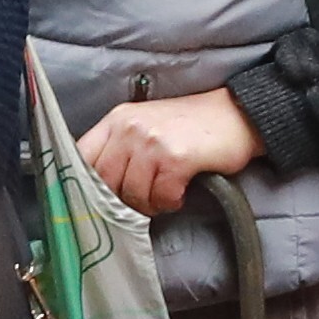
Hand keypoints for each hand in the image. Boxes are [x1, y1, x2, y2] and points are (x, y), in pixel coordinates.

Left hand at [78, 90, 263, 218]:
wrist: (237, 115)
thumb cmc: (191, 126)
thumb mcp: (146, 125)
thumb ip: (120, 146)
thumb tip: (100, 184)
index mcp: (117, 119)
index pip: (81, 156)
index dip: (85, 182)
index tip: (97, 197)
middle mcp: (130, 128)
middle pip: (105, 181)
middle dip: (122, 199)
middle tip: (140, 202)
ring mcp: (152, 143)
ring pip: (133, 193)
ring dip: (150, 204)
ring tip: (163, 196)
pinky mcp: (176, 159)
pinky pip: (162, 196)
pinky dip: (170, 202)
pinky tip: (179, 193)